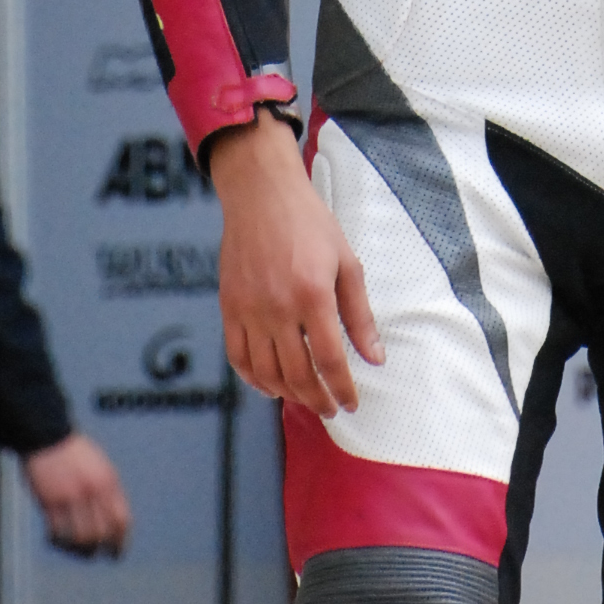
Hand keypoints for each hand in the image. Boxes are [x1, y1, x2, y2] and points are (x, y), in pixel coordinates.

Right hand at [22, 432, 129, 554]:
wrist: (48, 434)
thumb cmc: (75, 451)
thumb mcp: (100, 465)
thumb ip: (108, 491)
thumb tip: (113, 520)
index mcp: (108, 481)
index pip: (121, 520)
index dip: (120, 541)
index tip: (115, 553)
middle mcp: (92, 491)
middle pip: (102, 534)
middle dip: (100, 549)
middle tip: (94, 555)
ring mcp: (71, 497)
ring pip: (80, 538)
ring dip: (78, 549)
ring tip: (73, 549)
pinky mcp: (50, 502)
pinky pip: (57, 532)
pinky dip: (58, 540)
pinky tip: (55, 538)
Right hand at [210, 107, 383, 416]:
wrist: (262, 194)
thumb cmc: (309, 223)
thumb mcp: (346, 262)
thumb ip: (360, 314)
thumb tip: (375, 358)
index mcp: (314, 295)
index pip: (331, 360)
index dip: (342, 389)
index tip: (350, 403)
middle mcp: (279, 308)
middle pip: (297, 375)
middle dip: (317, 400)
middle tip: (330, 408)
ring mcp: (250, 309)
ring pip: (267, 373)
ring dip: (288, 395)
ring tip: (305, 397)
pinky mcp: (229, 307)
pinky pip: (238, 357)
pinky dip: (254, 379)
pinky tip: (269, 384)